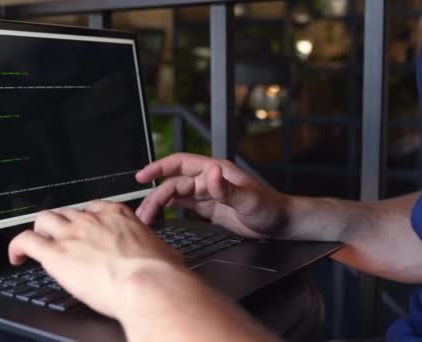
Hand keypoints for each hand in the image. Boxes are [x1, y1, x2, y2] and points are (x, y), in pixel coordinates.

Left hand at [8, 200, 182, 318]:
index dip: (85, 219)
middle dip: (62, 224)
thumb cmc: (159, 271)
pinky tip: (16, 257)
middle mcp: (92, 220)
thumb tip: (167, 256)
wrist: (148, 283)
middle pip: (66, 211)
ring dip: (39, 230)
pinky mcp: (55, 254)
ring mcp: (72, 234)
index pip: (93, 208)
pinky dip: (17, 247)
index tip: (84, 228)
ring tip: (38, 244)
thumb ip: (158, 249)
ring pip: (43, 219)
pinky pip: (25, 241)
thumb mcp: (164, 251)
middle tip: (61, 239)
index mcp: (118, 215)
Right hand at [135, 153, 288, 238]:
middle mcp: (208, 180)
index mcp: (215, 171)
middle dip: (155, 197)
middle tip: (142, 214)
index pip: (180, 164)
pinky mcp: (208, 209)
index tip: (141, 176)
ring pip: (175, 196)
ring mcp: (207, 194)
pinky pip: (183, 207)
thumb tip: (210, 173)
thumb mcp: (249, 199)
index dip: (159, 167)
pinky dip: (168, 212)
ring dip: (159, 206)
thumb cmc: (269, 208)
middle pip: (173, 184)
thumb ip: (227, 189)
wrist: (279, 224)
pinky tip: (158, 220)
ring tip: (145, 220)